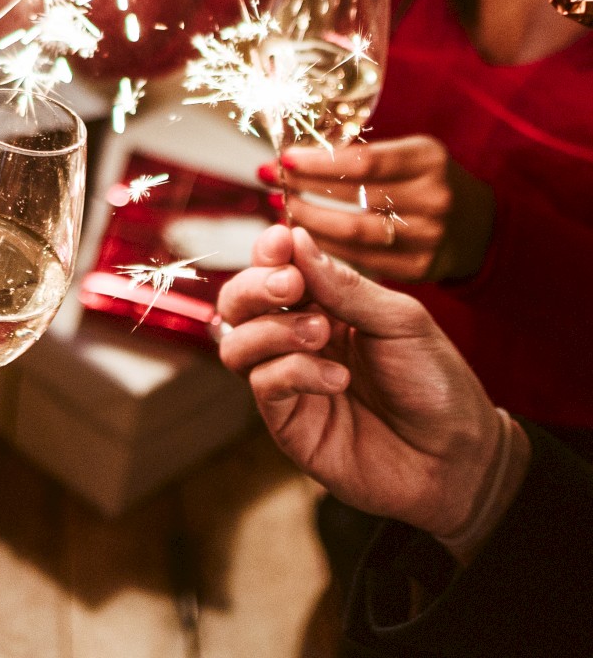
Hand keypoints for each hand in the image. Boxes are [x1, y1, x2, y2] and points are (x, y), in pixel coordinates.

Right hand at [215, 225, 498, 538]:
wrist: (458, 458)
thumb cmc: (435, 384)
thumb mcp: (400, 321)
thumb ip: (345, 286)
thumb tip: (295, 237)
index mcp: (325, 307)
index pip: (274, 271)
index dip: (267, 254)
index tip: (279, 241)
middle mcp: (297, 341)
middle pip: (238, 304)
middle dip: (254, 287)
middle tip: (289, 286)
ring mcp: (288, 382)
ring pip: (236, 342)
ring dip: (272, 329)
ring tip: (319, 334)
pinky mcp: (287, 422)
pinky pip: (263, 383)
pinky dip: (294, 371)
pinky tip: (337, 380)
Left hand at [263, 135, 494, 281]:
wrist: (479, 226)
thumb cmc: (425, 180)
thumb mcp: (407, 154)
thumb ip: (359, 155)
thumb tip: (289, 157)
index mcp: (427, 160)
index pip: (364, 161)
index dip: (318, 162)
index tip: (284, 159)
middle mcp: (433, 198)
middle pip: (354, 199)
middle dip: (304, 191)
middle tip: (272, 185)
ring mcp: (428, 238)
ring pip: (353, 235)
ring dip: (307, 222)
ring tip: (281, 208)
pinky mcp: (420, 268)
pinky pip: (361, 260)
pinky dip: (326, 248)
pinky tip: (303, 236)